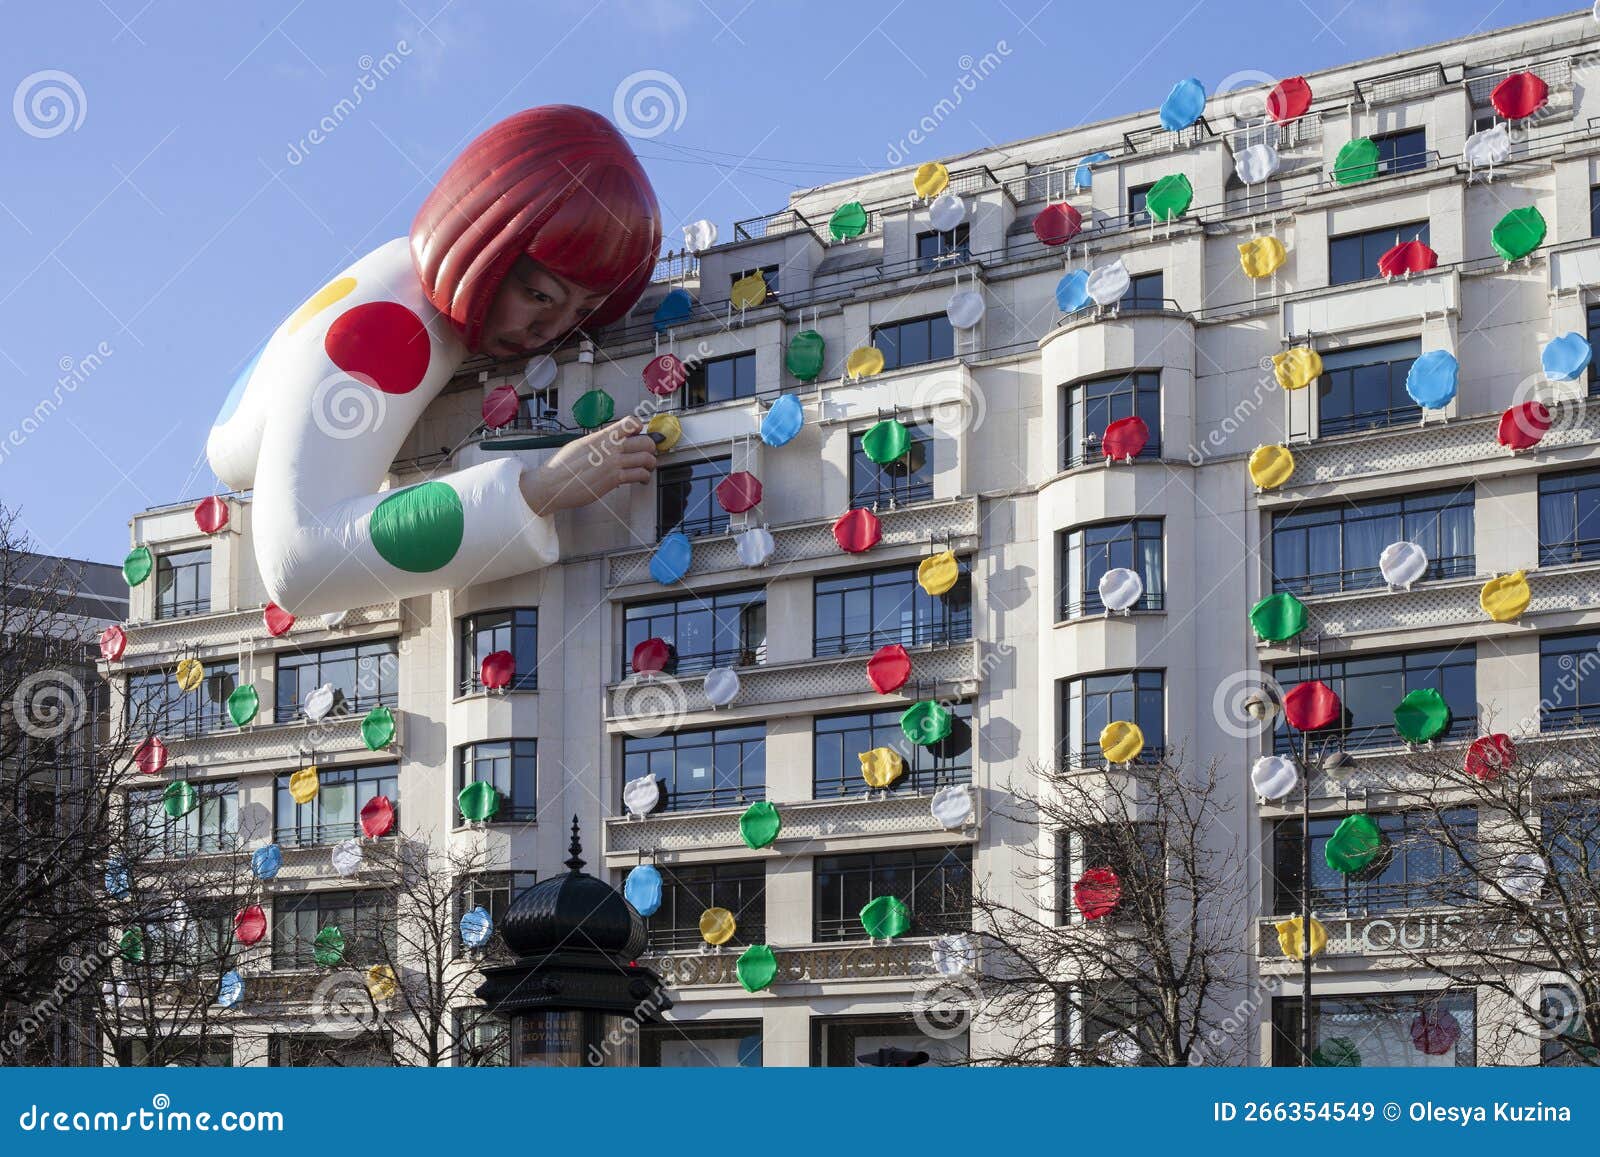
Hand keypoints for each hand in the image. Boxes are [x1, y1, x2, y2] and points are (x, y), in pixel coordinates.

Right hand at [519, 415, 658, 516]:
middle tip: (648, 453)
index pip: (630, 423)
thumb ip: (599, 441)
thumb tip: (609, 440)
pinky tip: (640, 479)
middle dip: (651, 448)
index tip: (639, 434)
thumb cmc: (561, 466)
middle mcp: (610, 447)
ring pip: (647, 459)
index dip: (639, 428)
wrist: (552, 484)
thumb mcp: (580, 444)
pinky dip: (644, 477)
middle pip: (646, 441)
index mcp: (601, 436)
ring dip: (650, 464)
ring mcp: (613, 463)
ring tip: (646, 468)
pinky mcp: (614, 479)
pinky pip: (639, 475)